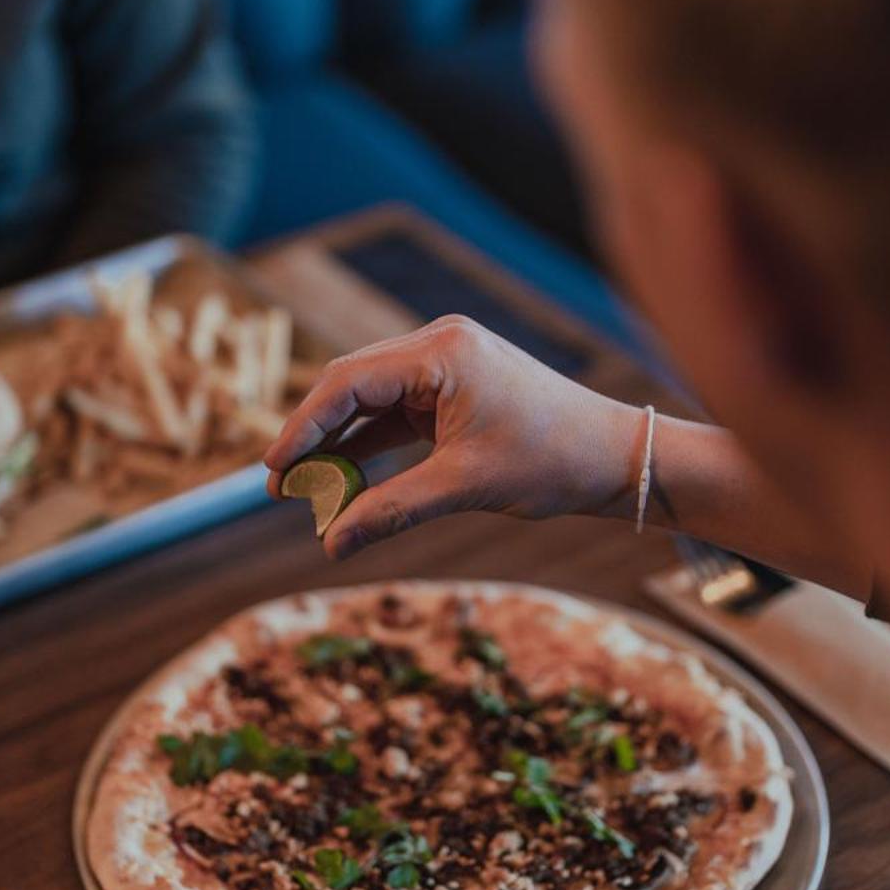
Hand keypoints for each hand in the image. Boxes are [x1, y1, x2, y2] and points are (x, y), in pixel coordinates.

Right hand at [264, 316, 644, 558]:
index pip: (348, 382)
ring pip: (369, 400)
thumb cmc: (552, 461)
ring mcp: (446, 365)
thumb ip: (391, 510)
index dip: (303, 426)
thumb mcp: (465, 486)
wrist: (616, 458)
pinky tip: (341, 481)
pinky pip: (395, 414)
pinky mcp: (453, 390)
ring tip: (301, 490)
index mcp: (442, 351)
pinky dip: (368, 446)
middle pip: (351, 384)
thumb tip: (331, 544)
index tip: (272, 470)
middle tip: (277, 487)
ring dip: (337, 443)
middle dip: (312, 435)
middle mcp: (439, 345)